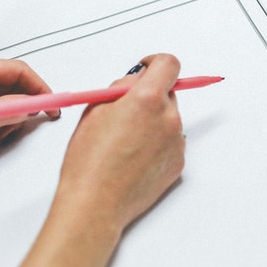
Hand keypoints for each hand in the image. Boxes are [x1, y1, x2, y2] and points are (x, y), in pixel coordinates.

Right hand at [53, 53, 185, 234]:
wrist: (96, 203)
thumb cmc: (88, 161)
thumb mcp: (95, 110)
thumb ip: (120, 88)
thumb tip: (136, 80)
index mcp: (147, 99)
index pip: (169, 64)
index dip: (156, 63)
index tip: (146, 68)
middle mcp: (168, 118)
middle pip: (168, 92)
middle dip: (149, 96)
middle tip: (124, 112)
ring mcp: (176, 141)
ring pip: (168, 119)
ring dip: (153, 121)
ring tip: (124, 142)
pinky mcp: (179, 162)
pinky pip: (170, 142)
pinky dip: (157, 144)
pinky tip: (134, 158)